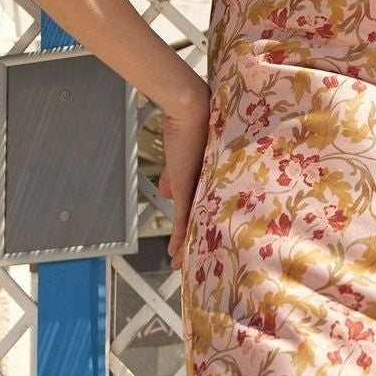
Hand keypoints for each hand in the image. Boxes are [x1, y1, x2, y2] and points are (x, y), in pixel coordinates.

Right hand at [161, 82, 210, 272]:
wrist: (192, 109)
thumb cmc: (191, 124)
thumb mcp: (179, 157)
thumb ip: (174, 175)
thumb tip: (165, 191)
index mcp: (209, 182)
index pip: (204, 211)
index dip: (202, 228)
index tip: (201, 244)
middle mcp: (208, 188)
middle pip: (205, 223)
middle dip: (199, 244)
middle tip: (198, 263)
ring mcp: (199, 189)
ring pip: (196, 226)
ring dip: (188, 248)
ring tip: (185, 266)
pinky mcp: (187, 189)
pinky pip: (184, 221)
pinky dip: (180, 239)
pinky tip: (176, 255)